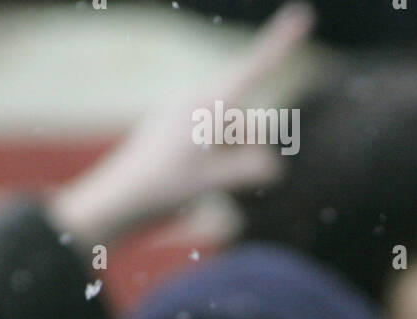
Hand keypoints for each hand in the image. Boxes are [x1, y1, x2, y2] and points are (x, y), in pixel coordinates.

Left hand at [48, 1, 315, 248]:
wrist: (115, 202)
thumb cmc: (160, 188)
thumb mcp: (212, 180)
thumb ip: (249, 170)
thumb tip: (271, 167)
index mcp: (209, 103)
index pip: (254, 69)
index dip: (279, 43)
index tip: (302, 14)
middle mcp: (198, 104)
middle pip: (247, 120)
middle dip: (247, 148)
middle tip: (218, 178)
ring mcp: (185, 120)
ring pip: (229, 138)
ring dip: (228, 163)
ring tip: (197, 186)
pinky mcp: (175, 138)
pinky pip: (209, 148)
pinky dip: (211, 168)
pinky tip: (189, 186)